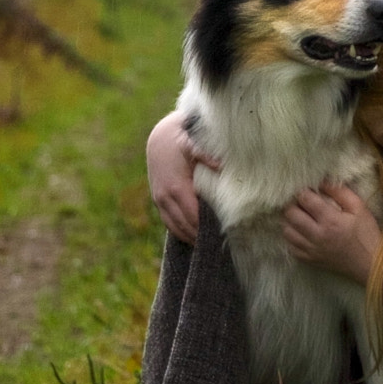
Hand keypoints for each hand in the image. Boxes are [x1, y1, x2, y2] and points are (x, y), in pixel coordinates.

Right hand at [146, 111, 219, 243]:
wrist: (160, 137)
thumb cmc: (181, 141)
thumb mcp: (193, 144)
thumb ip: (205, 155)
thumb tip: (221, 166)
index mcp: (176, 187)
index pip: (193, 218)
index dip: (207, 229)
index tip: (224, 234)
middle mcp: (165, 198)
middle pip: (185, 227)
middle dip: (201, 237)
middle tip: (220, 245)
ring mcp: (159, 200)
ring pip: (175, 228)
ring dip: (190, 238)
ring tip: (209, 246)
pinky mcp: (158, 201)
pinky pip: (169, 223)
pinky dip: (181, 232)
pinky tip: (195, 238)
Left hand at [281, 182, 380, 282]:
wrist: (370, 264)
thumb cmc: (366, 233)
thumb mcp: (359, 207)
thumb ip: (340, 192)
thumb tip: (321, 181)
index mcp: (330, 220)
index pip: (305, 199)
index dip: (303, 191)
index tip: (307, 189)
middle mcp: (317, 235)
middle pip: (290, 214)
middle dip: (292, 204)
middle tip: (300, 202)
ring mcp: (311, 250)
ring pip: (286, 231)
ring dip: (290, 220)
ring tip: (299, 216)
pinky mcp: (309, 260)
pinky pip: (290, 246)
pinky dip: (292, 237)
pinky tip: (301, 232)